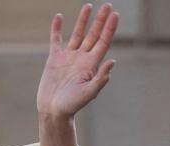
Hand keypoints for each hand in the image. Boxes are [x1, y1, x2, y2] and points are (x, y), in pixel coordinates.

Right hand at [37, 3, 118, 119]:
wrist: (54, 111)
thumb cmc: (72, 105)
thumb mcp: (89, 93)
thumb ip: (101, 78)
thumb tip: (113, 61)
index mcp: (91, 65)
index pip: (103, 42)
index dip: (109, 28)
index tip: (115, 15)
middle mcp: (82, 59)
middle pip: (94, 35)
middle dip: (100, 20)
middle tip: (108, 5)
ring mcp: (69, 57)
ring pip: (78, 34)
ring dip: (83, 20)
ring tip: (89, 6)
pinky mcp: (55, 59)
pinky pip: (56, 40)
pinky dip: (57, 28)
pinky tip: (59, 16)